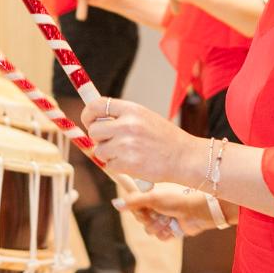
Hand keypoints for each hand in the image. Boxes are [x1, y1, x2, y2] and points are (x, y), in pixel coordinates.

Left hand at [81, 96, 203, 184]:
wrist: (185, 158)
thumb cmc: (165, 139)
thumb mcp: (145, 118)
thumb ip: (123, 117)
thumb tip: (96, 120)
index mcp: (132, 109)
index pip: (98, 105)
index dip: (88, 113)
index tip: (89, 120)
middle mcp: (128, 125)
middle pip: (94, 130)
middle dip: (99, 138)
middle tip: (111, 142)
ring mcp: (127, 145)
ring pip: (100, 150)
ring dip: (108, 154)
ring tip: (127, 153)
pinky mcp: (128, 163)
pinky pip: (109, 165)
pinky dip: (117, 166)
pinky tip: (133, 163)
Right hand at [114, 182, 217, 240]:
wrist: (199, 210)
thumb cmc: (177, 198)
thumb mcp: (152, 197)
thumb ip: (133, 201)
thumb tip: (114, 204)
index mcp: (150, 192)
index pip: (132, 202)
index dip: (134, 207)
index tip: (139, 207)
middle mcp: (155, 204)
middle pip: (139, 217)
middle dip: (147, 218)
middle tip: (156, 213)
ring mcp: (163, 216)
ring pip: (149, 229)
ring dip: (157, 227)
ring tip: (168, 220)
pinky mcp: (171, 228)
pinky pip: (160, 236)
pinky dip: (166, 233)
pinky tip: (173, 227)